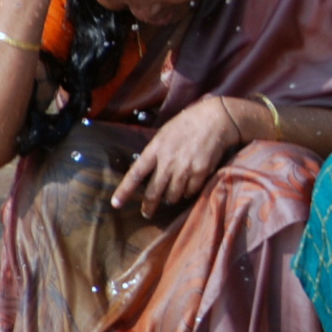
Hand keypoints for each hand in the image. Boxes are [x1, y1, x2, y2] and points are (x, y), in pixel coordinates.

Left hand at [110, 96, 241, 216]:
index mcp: (155, 148)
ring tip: (171, 196)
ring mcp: (185, 168)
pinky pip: (190, 192)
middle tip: (147, 213)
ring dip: (170, 199)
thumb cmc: (187, 123)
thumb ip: (155, 152)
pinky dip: (187, 193)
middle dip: (149, 206)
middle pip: (154, 192)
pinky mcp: (201, 173)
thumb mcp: (164, 133)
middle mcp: (168, 161)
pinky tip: (188, 187)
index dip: (124, 191)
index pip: (135, 174)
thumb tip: (148, 171)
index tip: (116, 204)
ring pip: (172, 196)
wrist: (215, 119)